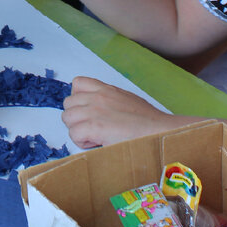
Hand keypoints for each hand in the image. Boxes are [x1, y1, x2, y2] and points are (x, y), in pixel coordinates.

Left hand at [61, 76, 184, 148]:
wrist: (159, 130)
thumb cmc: (147, 120)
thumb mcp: (126, 99)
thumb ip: (109, 100)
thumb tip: (100, 111)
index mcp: (105, 89)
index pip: (77, 83)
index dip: (78, 99)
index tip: (88, 111)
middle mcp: (97, 97)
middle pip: (68, 104)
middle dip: (76, 118)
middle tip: (92, 128)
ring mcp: (95, 110)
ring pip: (67, 118)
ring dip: (78, 130)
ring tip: (95, 136)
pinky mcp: (94, 127)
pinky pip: (74, 134)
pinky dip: (83, 142)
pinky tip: (98, 142)